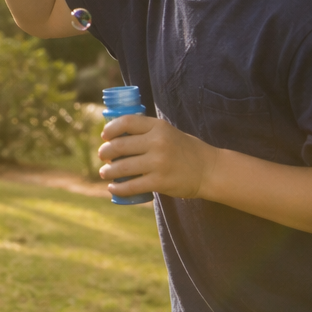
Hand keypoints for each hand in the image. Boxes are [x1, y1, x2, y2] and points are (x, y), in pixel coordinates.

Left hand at [97, 114, 215, 199]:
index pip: (127, 122)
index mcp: (158, 127)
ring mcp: (158, 163)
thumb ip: (146, 132)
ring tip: (104, 173)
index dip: (111, 129)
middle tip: (102, 156)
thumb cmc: (185, 150)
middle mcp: (157, 143)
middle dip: (105, 152)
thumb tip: (115, 136)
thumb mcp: (168, 132)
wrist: (209, 170)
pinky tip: (113, 189)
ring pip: (122, 167)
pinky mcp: (160, 182)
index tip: (104, 136)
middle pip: (120, 146)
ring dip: (108, 171)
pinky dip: (118, 189)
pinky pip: (132, 186)